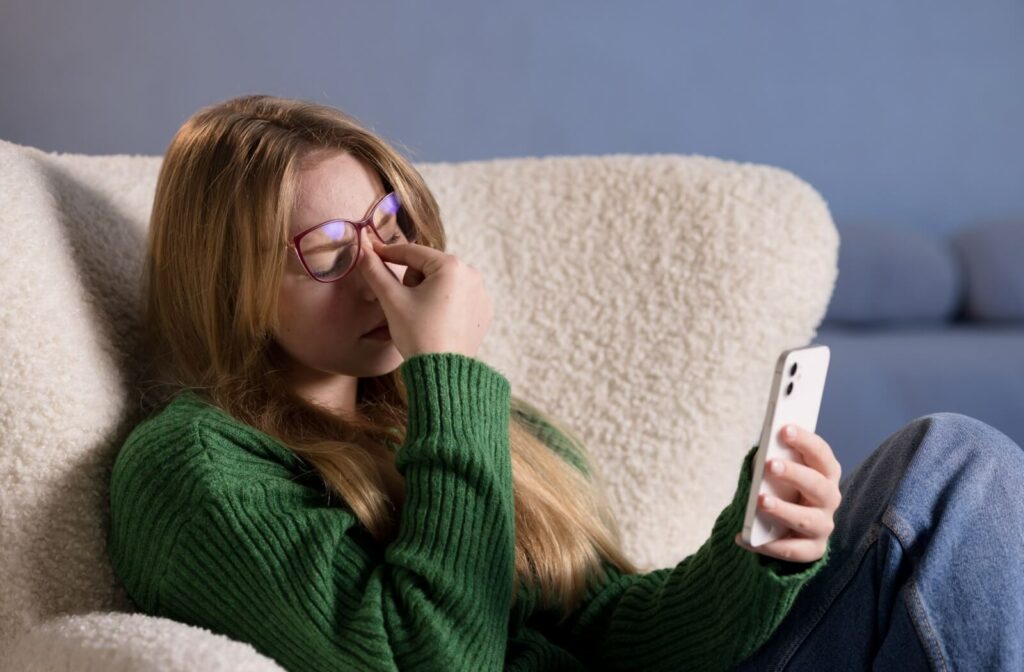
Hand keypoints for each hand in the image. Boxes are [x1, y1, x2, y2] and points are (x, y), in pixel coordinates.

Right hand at [355, 227, 493, 359]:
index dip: (389, 253)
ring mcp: (481, 294)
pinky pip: (458, 298)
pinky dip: (444, 304)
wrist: (442, 373)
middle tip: (405, 304)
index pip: (413, 252)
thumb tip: (362, 251)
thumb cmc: (417, 334)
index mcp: (451, 266)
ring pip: (443, 282)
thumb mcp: (392, 300)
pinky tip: (436, 322)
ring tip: (421, 316)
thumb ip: (375, 272)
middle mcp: (472, 275)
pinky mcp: (484, 311)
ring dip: (427, 291)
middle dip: (412, 280)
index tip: (372, 252)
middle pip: (429, 267)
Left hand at [734, 424, 842, 563]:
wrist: (785, 526)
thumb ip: (774, 459)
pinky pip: (793, 550)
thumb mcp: (778, 472)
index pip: (821, 454)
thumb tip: (763, 448)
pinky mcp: (813, 549)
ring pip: (807, 519)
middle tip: (770, 464)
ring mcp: (823, 525)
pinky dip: (770, 546)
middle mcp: (830, 498)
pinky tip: (744, 539)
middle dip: (795, 473)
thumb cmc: (780, 488)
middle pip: (818, 485)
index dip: (806, 441)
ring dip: (784, 509)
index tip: (784, 428)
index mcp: (825, 473)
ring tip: (760, 501)